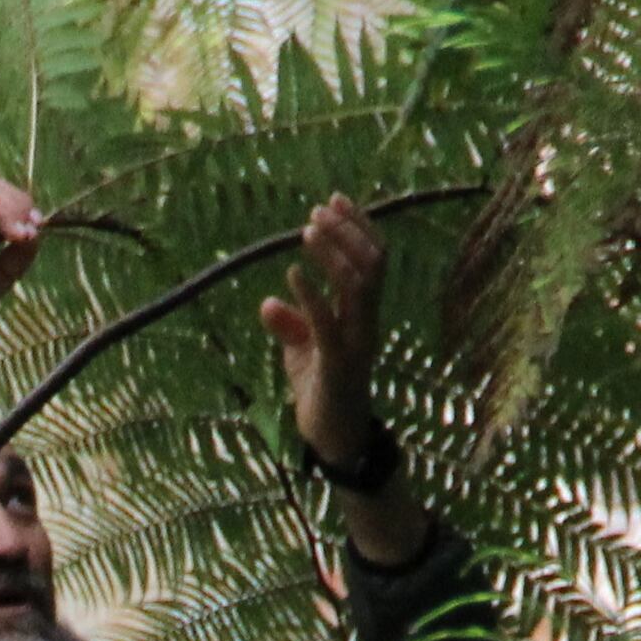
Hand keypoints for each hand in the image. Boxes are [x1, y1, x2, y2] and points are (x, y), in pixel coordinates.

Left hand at [259, 192, 389, 472]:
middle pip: (372, 264)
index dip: (357, 226)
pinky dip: (310, 295)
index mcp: (364, 313)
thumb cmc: (320, 391)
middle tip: (316, 212)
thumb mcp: (302, 352)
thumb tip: (267, 302)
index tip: (333, 200)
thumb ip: (291, 325)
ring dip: (332, 255)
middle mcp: (367, 322)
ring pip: (357, 285)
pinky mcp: (338, 365)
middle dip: (347, 231)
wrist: (333, 439)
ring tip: (306, 232)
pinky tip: (291, 275)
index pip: (373, 258)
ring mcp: (356, 343)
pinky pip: (327, 323)